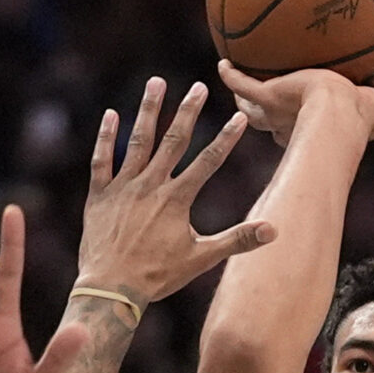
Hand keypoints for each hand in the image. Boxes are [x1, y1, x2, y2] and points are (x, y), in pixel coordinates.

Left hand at [76, 77, 277, 305]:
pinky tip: (111, 114)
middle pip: (173, 141)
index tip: (239, 117)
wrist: (110, 289)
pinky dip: (106, 137)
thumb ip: (237, 240)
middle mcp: (150, 186)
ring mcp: (123, 188)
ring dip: (148, 111)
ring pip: (138, 142)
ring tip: (156, 83)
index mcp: (176, 199)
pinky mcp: (99, 195)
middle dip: (187, 112)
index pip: (208, 161)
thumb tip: (274, 230)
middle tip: (198, 87)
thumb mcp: (201, 258)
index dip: (225, 138)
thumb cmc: (157, 276)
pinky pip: (102, 159)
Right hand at [216, 62, 373, 146]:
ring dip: (243, 99)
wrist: (335, 115)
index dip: (297, 127)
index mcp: (313, 129)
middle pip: (270, 121)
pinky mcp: (265, 94)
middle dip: (265, 114)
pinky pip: (241, 84)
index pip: (301, 130)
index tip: (300, 118)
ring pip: (251, 108)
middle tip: (262, 101)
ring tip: (234, 81)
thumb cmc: (362, 120)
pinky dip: (231, 75)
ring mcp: (274, 109)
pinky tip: (222, 64)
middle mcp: (289, 123)